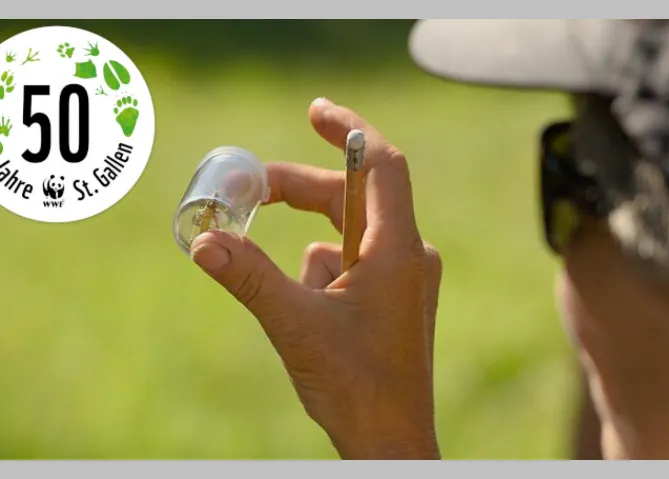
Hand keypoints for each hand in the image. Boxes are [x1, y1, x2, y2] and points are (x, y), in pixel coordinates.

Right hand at [190, 98, 442, 458]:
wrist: (390, 441)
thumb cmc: (357, 387)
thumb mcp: (294, 324)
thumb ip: (248, 277)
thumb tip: (202, 242)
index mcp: (397, 248)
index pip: (380, 163)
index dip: (348, 129)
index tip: (314, 111)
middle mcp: (408, 255)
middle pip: (352, 198)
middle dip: (300, 191)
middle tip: (249, 190)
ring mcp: (403, 279)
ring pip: (348, 236)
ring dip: (309, 248)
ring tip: (292, 294)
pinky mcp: (393, 300)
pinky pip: (352, 267)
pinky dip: (323, 275)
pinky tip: (313, 314)